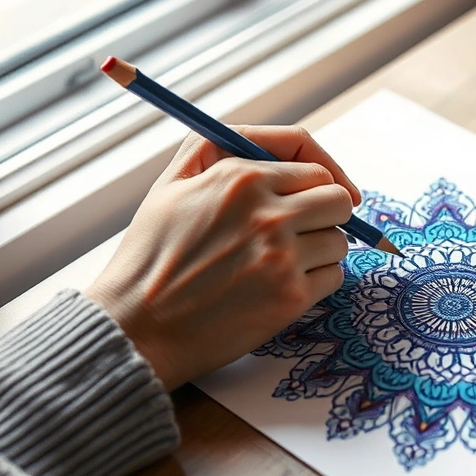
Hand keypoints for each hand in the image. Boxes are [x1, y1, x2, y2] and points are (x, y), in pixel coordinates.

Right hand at [85, 126, 359, 389]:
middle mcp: (269, 214)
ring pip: (338, 240)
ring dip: (320, 249)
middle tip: (305, 227)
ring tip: (280, 262)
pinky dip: (317, 281)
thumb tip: (275, 147)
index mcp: (242, 178)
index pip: (316, 167)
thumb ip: (221, 149)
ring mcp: (283, 257)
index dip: (325, 179)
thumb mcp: (172, 182)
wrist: (137, 327)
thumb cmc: (150, 256)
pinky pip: (333, 277)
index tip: (332, 191)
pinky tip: (281, 286)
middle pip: (338, 200)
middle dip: (327, 212)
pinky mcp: (291, 298)